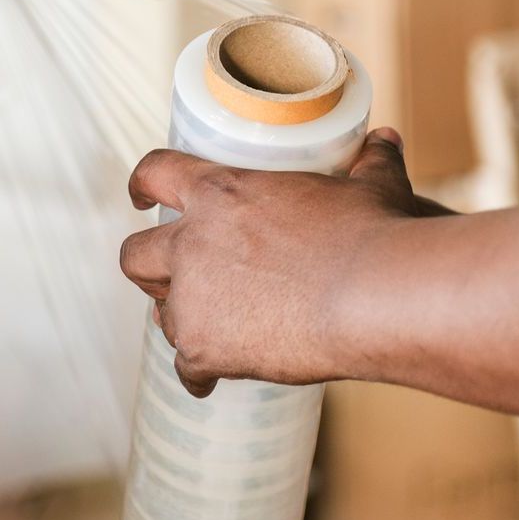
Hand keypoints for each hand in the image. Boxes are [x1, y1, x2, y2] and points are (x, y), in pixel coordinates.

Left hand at [118, 127, 430, 396]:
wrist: (374, 297)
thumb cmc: (373, 235)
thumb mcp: (371, 188)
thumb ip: (369, 163)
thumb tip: (384, 139)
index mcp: (220, 193)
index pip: (155, 173)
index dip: (142, 183)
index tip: (141, 196)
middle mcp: (192, 243)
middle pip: (134, 255)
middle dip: (148, 268)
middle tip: (170, 278)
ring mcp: (192, 299)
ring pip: (162, 315)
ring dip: (182, 320)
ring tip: (210, 331)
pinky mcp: (203, 349)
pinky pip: (186, 367)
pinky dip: (199, 374)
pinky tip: (212, 379)